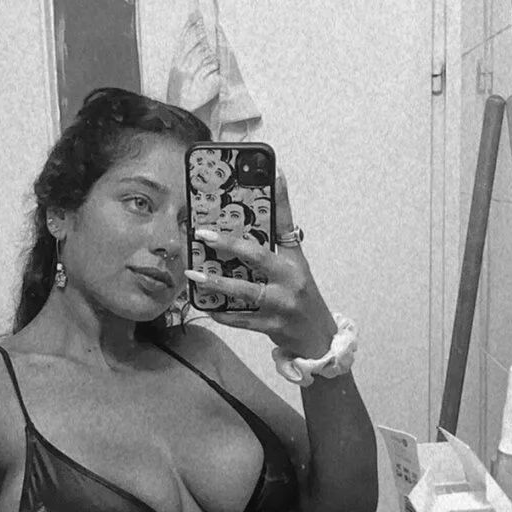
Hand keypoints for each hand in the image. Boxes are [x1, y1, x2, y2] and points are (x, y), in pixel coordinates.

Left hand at [184, 170, 335, 357]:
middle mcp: (290, 280)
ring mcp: (281, 304)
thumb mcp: (297, 265)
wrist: (318, 338)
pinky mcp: (271, 326)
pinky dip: (223, 314)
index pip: (285, 225)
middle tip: (201, 234)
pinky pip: (241, 319)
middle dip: (227, 244)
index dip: (280, 199)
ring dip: (216, 282)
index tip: (273, 172)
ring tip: (194, 274)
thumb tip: (268, 198)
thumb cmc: (302, 296)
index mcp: (295, 261)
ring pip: (244, 290)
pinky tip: (207, 307)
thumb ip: (281, 236)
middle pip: (257, 256)